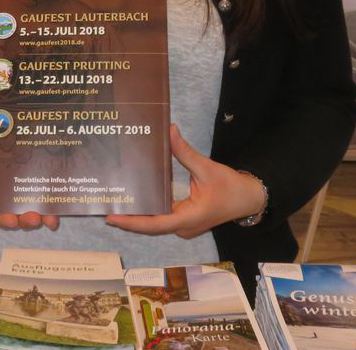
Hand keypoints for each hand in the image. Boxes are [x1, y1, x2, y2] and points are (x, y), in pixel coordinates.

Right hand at [0, 89, 58, 230]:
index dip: (1, 216)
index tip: (10, 220)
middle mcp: (6, 183)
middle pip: (15, 208)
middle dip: (24, 219)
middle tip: (33, 219)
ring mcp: (23, 175)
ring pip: (32, 201)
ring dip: (42, 214)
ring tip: (50, 219)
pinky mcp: (36, 163)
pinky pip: (44, 183)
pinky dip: (52, 196)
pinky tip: (60, 202)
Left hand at [105, 124, 265, 237]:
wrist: (249, 198)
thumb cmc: (231, 186)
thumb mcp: (207, 167)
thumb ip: (184, 152)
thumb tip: (168, 130)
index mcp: (188, 218)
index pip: (155, 223)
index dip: (133, 221)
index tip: (113, 217)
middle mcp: (182, 226)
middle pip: (150, 225)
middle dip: (129, 218)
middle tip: (106, 205)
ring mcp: (183, 225)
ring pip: (155, 222)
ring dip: (137, 215)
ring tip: (115, 202)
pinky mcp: (184, 220)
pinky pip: (161, 217)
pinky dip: (148, 210)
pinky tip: (135, 200)